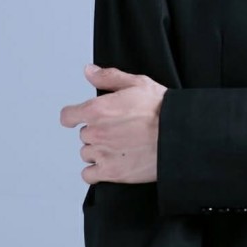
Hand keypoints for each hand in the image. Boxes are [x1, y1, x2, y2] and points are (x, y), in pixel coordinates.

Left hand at [59, 64, 167, 184]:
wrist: (178, 136)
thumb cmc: (162, 110)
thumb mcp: (138, 83)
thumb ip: (108, 77)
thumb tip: (88, 71)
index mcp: (97, 110)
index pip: (68, 116)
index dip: (74, 116)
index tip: (81, 118)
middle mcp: (95, 132)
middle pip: (84, 135)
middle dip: (97, 133)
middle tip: (119, 131)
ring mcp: (101, 154)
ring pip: (87, 154)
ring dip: (98, 152)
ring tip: (120, 147)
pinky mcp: (110, 172)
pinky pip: (89, 175)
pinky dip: (97, 172)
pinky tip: (112, 164)